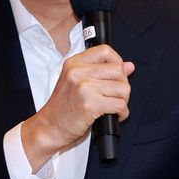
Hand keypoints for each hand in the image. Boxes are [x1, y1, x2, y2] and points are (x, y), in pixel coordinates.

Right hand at [21, 44, 134, 165]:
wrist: (49, 127)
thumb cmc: (63, 107)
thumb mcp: (76, 81)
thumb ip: (101, 71)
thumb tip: (129, 66)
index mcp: (74, 63)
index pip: (105, 50)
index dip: (118, 61)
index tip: (118, 73)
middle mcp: (78, 72)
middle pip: (118, 70)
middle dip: (123, 85)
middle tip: (116, 96)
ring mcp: (84, 88)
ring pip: (123, 88)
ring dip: (123, 100)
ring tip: (113, 106)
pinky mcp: (90, 105)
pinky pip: (120, 105)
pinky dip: (122, 113)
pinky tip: (114, 115)